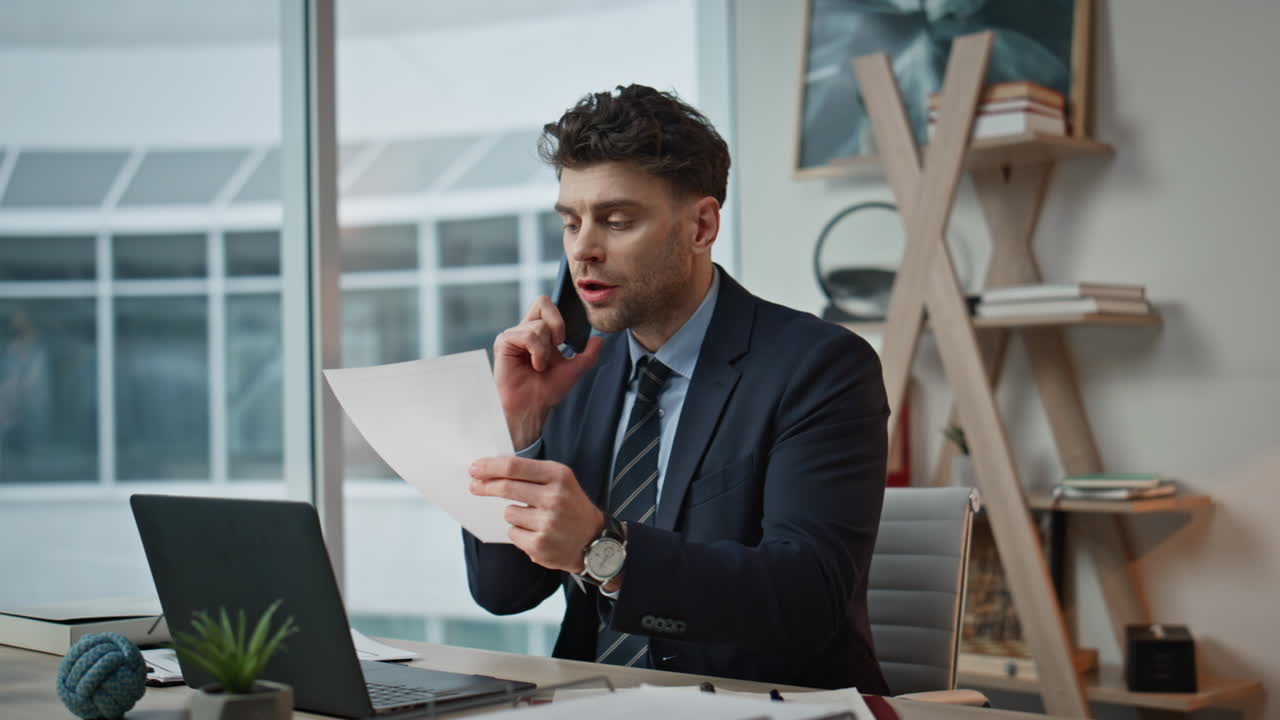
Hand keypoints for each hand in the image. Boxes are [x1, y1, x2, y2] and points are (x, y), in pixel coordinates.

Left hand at [469, 456, 603, 572]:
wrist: (594, 540)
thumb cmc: (571, 506)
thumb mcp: (561, 481)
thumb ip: (532, 474)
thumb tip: (492, 472)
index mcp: (559, 476)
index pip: (515, 467)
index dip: (490, 467)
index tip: (475, 468)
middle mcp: (555, 498)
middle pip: (506, 487)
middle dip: (486, 486)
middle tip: (474, 486)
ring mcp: (547, 523)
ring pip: (509, 513)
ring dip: (515, 515)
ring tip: (535, 519)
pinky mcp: (539, 545)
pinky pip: (513, 533)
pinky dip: (520, 533)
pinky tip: (537, 533)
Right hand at [493, 297, 603, 448]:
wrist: (533, 407)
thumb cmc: (546, 391)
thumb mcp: (574, 370)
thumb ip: (588, 354)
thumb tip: (600, 339)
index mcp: (540, 333)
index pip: (548, 305)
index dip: (561, 317)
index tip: (565, 340)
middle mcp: (526, 330)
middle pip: (542, 302)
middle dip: (557, 325)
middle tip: (558, 345)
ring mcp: (514, 335)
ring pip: (539, 325)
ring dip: (546, 350)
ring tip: (540, 365)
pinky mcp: (504, 342)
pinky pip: (528, 335)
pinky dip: (537, 352)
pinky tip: (534, 365)